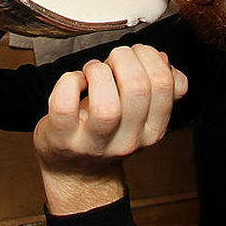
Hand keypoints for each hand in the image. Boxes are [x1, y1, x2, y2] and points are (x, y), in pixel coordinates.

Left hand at [33, 45, 187, 213]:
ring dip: (98, 72)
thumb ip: (159, 89)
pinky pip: (64, 105)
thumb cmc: (106, 133)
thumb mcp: (140, 115)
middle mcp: (127, 140)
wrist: (75, 172)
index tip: (137, 54)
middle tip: (112, 60)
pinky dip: (69, 82)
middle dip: (123, 58)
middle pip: (137, 88)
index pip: (164, 84)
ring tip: (92, 71)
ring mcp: (93, 142)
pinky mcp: (61, 138)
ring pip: (106, 105)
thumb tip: (164, 61)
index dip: (150, 56)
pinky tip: (74, 81)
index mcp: (152, 131)